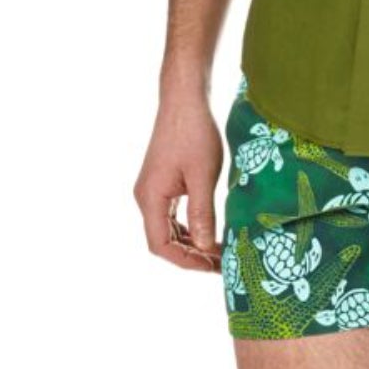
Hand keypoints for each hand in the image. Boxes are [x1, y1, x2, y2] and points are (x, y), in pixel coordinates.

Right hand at [133, 95, 223, 272]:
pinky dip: (189, 228)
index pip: (161, 245)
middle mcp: (146, 197)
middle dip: (191, 255)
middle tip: (223, 262)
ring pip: (168, 230)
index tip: (213, 267)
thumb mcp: (203, 177)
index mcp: (150, 198)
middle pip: (163, 241)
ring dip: (191, 243)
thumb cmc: (194, 133)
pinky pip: (172, 216)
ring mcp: (152, 191)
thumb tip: (206, 248)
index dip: (186, 261)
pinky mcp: (161, 184)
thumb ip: (202, 214)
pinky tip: (210, 231)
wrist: (184, 101)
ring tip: (220, 250)